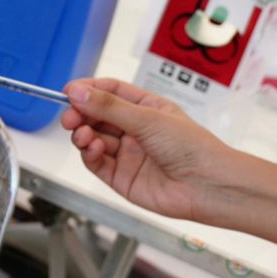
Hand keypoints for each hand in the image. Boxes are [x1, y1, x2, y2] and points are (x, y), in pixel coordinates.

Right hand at [61, 78, 239, 222]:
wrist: (208, 187)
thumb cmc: (192, 148)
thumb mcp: (148, 118)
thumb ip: (109, 107)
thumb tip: (78, 92)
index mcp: (146, 109)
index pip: (110, 92)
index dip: (88, 90)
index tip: (68, 92)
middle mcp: (135, 130)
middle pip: (97, 116)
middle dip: (80, 114)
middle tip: (68, 115)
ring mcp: (127, 154)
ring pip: (93, 139)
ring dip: (82, 134)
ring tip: (81, 134)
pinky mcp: (122, 178)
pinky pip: (96, 163)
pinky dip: (89, 154)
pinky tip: (92, 147)